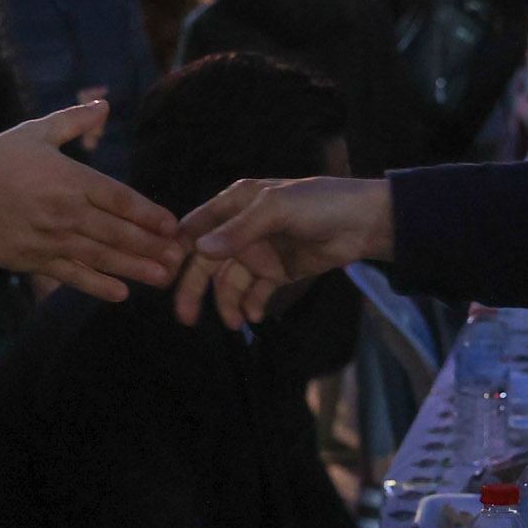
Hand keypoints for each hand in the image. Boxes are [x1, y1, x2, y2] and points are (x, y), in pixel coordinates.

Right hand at [0, 103, 179, 302]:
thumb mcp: (36, 133)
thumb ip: (74, 121)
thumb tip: (104, 105)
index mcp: (70, 179)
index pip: (120, 199)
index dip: (149, 214)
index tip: (173, 226)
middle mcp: (65, 211)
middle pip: (118, 232)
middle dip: (152, 246)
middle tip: (180, 258)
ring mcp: (51, 239)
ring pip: (101, 257)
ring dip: (135, 268)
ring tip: (163, 278)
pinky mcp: (34, 260)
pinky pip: (72, 276)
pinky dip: (98, 286)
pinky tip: (121, 293)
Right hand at [173, 177, 392, 328]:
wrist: (364, 224)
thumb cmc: (319, 204)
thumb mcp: (275, 209)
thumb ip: (238, 230)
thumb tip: (200, 251)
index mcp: (235, 204)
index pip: (196, 228)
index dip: (177, 252)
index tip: (163, 278)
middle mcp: (241, 229)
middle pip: (208, 262)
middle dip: (195, 289)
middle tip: (186, 317)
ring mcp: (260, 252)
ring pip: (231, 282)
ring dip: (228, 302)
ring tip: (234, 323)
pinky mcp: (278, 272)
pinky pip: (255, 292)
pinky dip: (252, 305)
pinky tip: (256, 316)